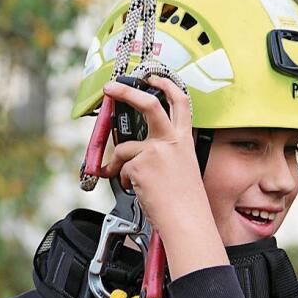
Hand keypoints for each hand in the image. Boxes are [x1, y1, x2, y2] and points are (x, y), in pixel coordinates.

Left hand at [101, 77, 227, 278]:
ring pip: (124, 148)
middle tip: (110, 88)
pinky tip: (139, 191)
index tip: (153, 77)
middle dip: (126, 92)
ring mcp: (155, 151)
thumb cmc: (185, 202)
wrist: (187, 221)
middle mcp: (171, 141)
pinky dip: (125, 181)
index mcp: (184, 140)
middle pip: (148, 104)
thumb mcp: (180, 169)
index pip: (180, 103)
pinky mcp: (140, 165)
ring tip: (133, 183)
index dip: (166, 85)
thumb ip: (162, 154)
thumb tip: (131, 152)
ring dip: (120, 164)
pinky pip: (122, 169)